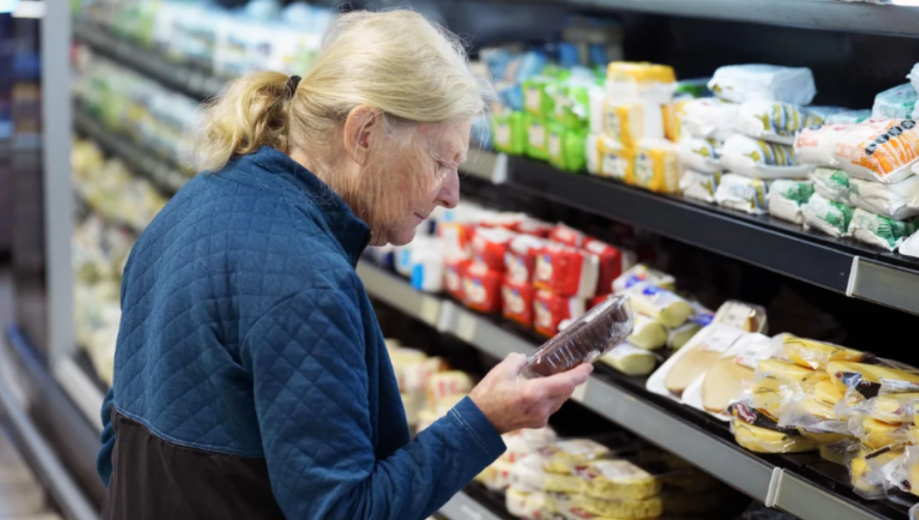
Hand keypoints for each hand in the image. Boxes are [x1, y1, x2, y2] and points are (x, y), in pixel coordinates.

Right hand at [469, 353, 592, 433]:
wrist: (479, 424)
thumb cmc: (487, 398)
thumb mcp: (501, 371)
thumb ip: (517, 360)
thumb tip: (525, 359)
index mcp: (534, 393)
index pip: (566, 383)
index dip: (580, 374)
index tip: (589, 366)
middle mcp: (541, 407)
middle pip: (565, 391)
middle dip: (571, 379)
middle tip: (574, 366)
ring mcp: (540, 417)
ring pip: (559, 400)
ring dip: (561, 388)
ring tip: (559, 376)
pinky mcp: (536, 423)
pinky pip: (551, 407)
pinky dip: (552, 396)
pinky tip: (544, 389)